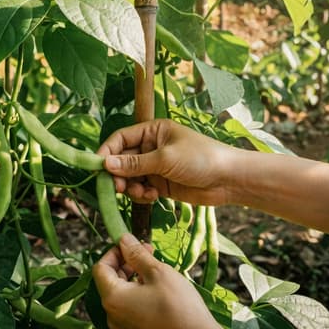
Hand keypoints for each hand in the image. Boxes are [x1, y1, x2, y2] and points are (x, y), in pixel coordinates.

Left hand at [92, 234, 224, 328]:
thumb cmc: (179, 306)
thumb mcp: (158, 272)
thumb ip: (136, 254)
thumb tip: (123, 239)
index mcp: (113, 299)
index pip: (101, 268)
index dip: (114, 253)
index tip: (133, 245)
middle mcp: (112, 316)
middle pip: (110, 282)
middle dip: (127, 264)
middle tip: (149, 252)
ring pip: (122, 296)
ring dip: (134, 279)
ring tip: (157, 271)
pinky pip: (131, 311)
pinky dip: (139, 296)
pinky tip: (159, 292)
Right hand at [97, 120, 237, 204]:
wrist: (230, 180)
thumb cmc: (201, 159)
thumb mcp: (165, 158)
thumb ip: (135, 163)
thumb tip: (106, 165)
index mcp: (152, 131)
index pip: (120, 139)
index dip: (107, 152)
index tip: (98, 168)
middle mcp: (151, 147)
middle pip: (122, 160)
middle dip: (118, 175)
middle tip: (119, 188)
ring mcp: (156, 167)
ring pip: (130, 178)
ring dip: (131, 187)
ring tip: (142, 194)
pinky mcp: (161, 184)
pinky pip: (141, 189)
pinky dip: (142, 195)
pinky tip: (153, 197)